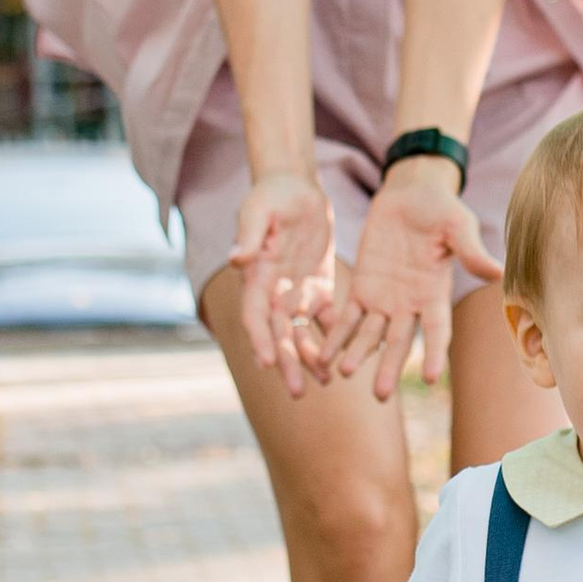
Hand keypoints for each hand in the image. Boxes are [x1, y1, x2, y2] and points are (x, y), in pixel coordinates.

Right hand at [230, 167, 336, 398]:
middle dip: (288, 363)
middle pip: (279, 335)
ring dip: (311, 359)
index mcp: (256, 277)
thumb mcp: (258, 210)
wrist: (295, 189)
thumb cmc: (271, 195)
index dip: (260, 340)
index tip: (268, 362)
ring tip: (326, 383)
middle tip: (299, 392)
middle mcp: (273, 292)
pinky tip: (346, 360)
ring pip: (302, 334)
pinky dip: (334, 340)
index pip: (255, 316)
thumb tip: (236, 259)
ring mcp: (296, 294)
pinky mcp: (318, 289)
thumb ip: (249, 235)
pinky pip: (326, 321)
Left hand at [316, 159, 499, 399]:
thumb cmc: (441, 208)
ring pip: (370, 334)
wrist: (410, 194)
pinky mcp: (362, 287)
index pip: (438, 330)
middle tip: (379, 394)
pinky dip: (336, 335)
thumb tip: (498, 272)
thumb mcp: (459, 224)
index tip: (433, 378)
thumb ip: (471, 251)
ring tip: (344, 373)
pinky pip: (346, 316)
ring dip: (358, 354)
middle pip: (400, 342)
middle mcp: (410, 304)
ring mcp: (385, 299)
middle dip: (389, 367)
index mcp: (436, 293)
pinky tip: (323, 354)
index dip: (436, 353)